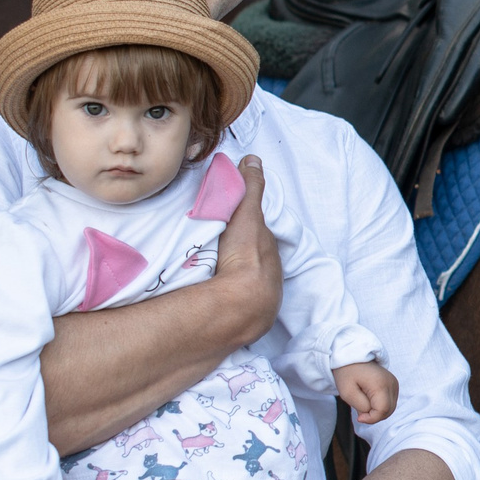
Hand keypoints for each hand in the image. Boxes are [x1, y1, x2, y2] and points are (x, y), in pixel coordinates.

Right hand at [208, 155, 283, 349]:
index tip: (231, 225)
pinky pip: (235, 303)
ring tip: (209, 276)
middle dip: (241, 256)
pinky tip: (212, 298)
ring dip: (232, 279)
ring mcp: (260, 299)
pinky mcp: (246, 320)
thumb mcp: (247, 214)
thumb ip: (251, 187)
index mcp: (269, 251)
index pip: (259, 237)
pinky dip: (226, 298)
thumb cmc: (246, 255)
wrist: (242, 302)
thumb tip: (253, 159)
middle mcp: (269, 276)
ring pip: (245, 284)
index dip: (247, 229)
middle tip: (217, 251)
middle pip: (254, 261)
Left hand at [334, 361, 398, 423]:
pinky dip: (380, 406)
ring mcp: (394, 383)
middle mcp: (391, 383)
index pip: (382, 411)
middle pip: (388, 411)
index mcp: (380, 384)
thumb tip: (370, 415)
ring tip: (363, 403)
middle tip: (359, 411)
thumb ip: (361, 407)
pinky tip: (369, 400)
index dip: (371, 418)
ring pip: (390, 409)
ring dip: (377, 411)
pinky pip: (390, 403)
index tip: (358, 417)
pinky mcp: (394, 384)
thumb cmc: (348, 374)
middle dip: (374, 416)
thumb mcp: (347, 393)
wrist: (352, 357)